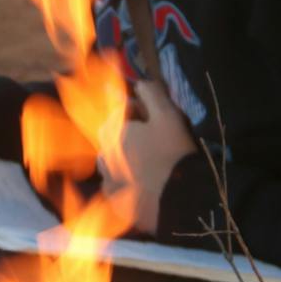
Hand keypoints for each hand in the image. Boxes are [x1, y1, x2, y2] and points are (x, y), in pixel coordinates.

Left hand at [99, 80, 197, 235]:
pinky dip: (129, 178)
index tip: (159, 119)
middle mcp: (103, 153)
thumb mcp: (168, 116)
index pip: (122, 110)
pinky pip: (118, 182)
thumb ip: (152, 94)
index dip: (143, 110)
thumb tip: (139, 83)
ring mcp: (106, 177)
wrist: (177, 198)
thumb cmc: (173, 152)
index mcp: (111, 131)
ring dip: (129, 155)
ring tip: (154, 162)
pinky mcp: (114, 198)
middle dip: (135, 132)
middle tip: (159, 140)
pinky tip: (147, 181)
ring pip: (115, 157)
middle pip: (117, 134)